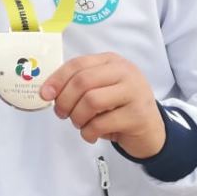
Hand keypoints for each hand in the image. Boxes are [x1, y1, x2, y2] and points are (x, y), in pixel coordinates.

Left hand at [40, 52, 165, 158]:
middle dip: (65, 100)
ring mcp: (134, 92)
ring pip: (91, 101)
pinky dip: (88, 132)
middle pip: (82, 81)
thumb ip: (78, 85)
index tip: (45, 94)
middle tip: (61, 114)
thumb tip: (47, 91)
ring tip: (78, 124)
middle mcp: (125, 72)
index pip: (78, 64)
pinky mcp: (138, 115)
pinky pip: (102, 123)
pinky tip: (90, 134)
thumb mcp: (100, 89)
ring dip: (77, 117)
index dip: (57, 79)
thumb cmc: (119, 108)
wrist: (151, 131)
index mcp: (111, 61)